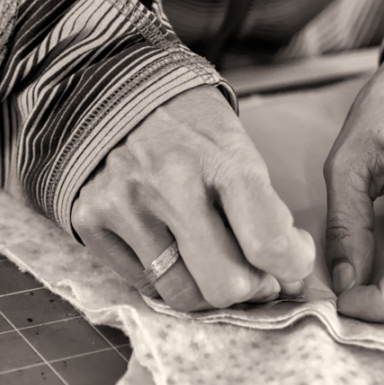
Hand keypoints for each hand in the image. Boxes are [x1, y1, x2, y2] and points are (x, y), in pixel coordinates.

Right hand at [71, 85, 314, 310]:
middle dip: (251, 288)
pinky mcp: (90, 222)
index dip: (292, 266)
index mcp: (222, 162)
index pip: (268, 243)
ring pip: (183, 295)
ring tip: (218, 266)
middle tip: (256, 274)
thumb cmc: (192, 126)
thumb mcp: (241, 153)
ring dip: (210, 292)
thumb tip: (287, 277)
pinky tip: (177, 251)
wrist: (117, 89)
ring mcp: (125, 207)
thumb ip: (265, 214)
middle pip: (225, 285)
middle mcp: (170, 186)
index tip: (293, 260)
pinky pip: (143, 283)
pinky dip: (169, 278)